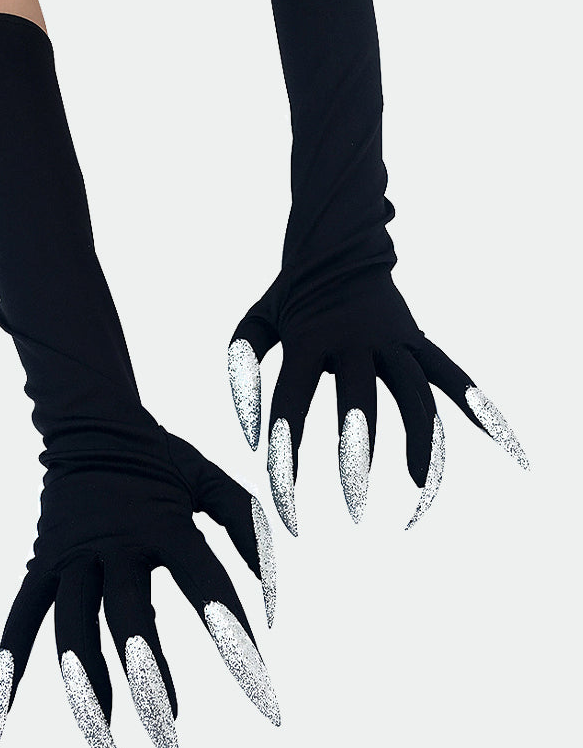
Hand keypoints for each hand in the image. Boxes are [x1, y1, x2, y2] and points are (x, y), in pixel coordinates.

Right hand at [0, 424, 277, 747]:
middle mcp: (114, 543)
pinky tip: (0, 738)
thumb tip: (270, 605)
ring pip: (71, 635)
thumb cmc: (163, 460)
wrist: (92, 424)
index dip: (236, 643)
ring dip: (90, 698)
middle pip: (129, 622)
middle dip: (152, 685)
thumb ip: (249, 531)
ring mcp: (71, 557)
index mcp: (164, 522)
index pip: (206, 588)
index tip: (266, 703)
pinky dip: (7, 678)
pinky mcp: (41, 566)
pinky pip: (18, 624)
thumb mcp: (214, 482)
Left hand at [228, 261, 527, 534]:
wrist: (338, 242)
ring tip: (419, 489)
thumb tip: (252, 437)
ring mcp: (392, 340)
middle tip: (353, 505)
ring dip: (418, 442)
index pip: (293, 405)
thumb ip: (241, 369)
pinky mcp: (417, 340)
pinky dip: (479, 409)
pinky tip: (505, 446)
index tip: (285, 502)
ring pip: (414, 395)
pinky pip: (452, 376)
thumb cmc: (290, 294)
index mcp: (308, 339)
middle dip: (357, 455)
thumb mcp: (255, 323)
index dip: (286, 455)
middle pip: (359, 403)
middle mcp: (353, 340)